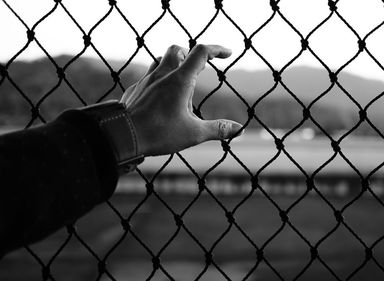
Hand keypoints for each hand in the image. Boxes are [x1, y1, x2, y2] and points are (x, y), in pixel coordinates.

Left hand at [121, 44, 242, 156]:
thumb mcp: (193, 134)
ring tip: (181, 84)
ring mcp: (146, 81)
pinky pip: (148, 77)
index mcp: (180, 80)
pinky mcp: (135, 90)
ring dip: (173, 65)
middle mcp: (162, 75)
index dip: (217, 50)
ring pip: (160, 60)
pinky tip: (161, 98)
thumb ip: (218, 129)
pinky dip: (159, 80)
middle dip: (190, 55)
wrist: (121, 136)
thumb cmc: (158, 133)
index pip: (201, 53)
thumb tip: (239, 128)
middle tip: (199, 69)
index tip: (227, 54)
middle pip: (178, 50)